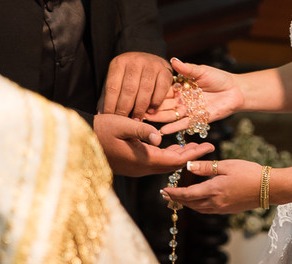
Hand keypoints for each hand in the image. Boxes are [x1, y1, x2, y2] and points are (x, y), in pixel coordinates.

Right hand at [93, 113, 213, 177]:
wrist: (82, 138)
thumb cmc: (101, 129)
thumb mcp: (122, 124)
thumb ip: (141, 130)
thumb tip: (159, 137)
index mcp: (141, 159)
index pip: (173, 161)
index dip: (192, 155)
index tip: (209, 147)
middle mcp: (141, 168)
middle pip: (171, 164)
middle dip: (190, 155)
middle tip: (207, 146)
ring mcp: (136, 168)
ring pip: (163, 164)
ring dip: (179, 155)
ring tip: (194, 146)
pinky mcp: (131, 164)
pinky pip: (154, 162)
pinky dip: (167, 155)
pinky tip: (172, 148)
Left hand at [101, 51, 173, 118]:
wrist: (148, 60)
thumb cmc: (128, 76)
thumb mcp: (116, 81)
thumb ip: (108, 97)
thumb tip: (101, 115)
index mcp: (119, 63)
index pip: (113, 86)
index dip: (110, 104)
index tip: (110, 118)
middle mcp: (135, 61)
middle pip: (129, 89)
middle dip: (125, 108)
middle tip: (124, 122)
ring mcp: (152, 64)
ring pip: (145, 90)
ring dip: (140, 108)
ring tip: (136, 120)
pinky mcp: (165, 70)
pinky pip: (161, 89)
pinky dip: (156, 102)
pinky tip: (151, 111)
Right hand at [145, 58, 243, 133]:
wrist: (236, 90)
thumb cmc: (219, 78)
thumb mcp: (202, 71)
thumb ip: (187, 69)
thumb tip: (172, 60)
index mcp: (181, 87)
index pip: (164, 90)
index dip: (152, 92)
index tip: (138, 93)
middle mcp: (182, 100)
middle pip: (164, 104)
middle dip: (151, 107)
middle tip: (136, 110)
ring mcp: (188, 110)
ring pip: (171, 115)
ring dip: (159, 119)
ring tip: (145, 121)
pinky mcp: (197, 119)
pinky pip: (183, 124)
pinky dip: (173, 128)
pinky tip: (162, 131)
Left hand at [162, 158, 265, 213]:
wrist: (269, 188)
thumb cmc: (249, 172)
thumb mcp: (226, 165)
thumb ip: (206, 167)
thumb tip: (188, 166)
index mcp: (213, 190)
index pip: (187, 195)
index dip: (174, 194)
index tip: (163, 190)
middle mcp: (215, 203)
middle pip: (191, 204)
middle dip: (177, 200)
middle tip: (166, 195)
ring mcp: (222, 208)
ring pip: (199, 209)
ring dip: (187, 204)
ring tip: (179, 198)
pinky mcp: (228, 210)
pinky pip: (208, 210)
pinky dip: (198, 206)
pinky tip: (198, 200)